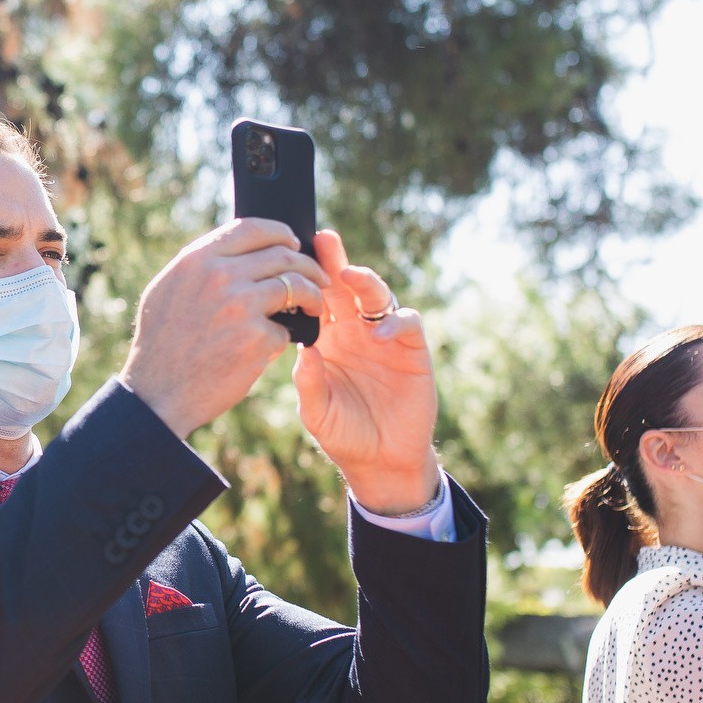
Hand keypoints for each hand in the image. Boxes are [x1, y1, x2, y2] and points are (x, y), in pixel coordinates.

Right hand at [120, 218, 330, 438]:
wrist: (158, 392)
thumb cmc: (162, 343)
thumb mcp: (168, 290)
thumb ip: (201, 267)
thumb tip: (238, 253)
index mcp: (197, 259)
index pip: (251, 228)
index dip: (280, 232)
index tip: (292, 242)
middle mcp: (221, 276)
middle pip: (281, 256)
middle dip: (308, 265)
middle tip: (319, 277)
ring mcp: (241, 306)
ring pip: (296, 286)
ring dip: (312, 296)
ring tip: (314, 307)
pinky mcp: (257, 338)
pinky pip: (285, 330)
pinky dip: (281, 339)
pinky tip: (269, 348)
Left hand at [292, 231, 441, 514]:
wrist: (381, 461)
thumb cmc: (343, 434)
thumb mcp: (317, 412)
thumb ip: (309, 383)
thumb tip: (302, 350)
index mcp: (326, 339)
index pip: (315, 300)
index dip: (305, 279)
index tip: (290, 257)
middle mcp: (354, 331)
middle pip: (344, 287)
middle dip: (333, 262)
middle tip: (321, 240)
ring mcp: (384, 337)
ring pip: (377, 296)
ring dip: (365, 282)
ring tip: (348, 277)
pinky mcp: (412, 350)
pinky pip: (406, 323)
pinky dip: (393, 322)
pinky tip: (375, 335)